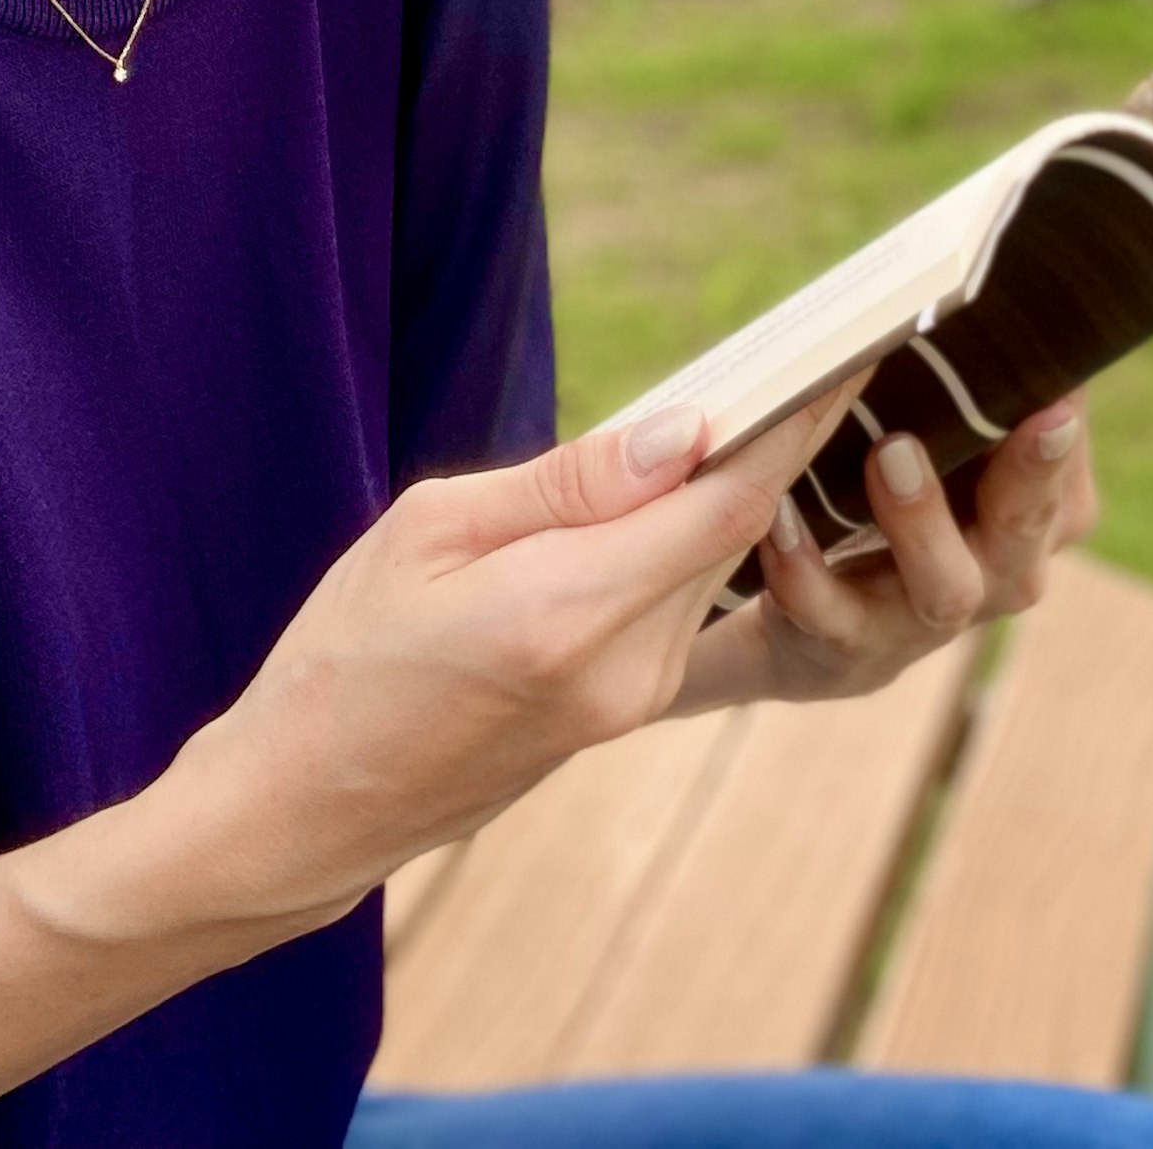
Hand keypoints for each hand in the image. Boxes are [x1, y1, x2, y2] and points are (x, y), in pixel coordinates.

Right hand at [136, 388, 851, 936]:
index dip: (795, 421)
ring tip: (751, 395)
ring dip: (727, 488)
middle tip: (810, 344)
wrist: (303, 807)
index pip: (727, 503)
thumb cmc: (344, 654)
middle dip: (768, 438)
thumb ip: (569, 483)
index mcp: (567, 613)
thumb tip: (687, 430)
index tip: (848, 347)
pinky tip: (672, 486)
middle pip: (733, 530)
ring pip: (711, 565)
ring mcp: (630, 701)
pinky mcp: (622, 712)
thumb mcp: (430, 532)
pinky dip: (685, 539)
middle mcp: (624, 670)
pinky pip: (678, 602)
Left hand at [676, 395, 1098, 713]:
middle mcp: (991, 574)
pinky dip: (805, 569)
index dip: (1065, 437)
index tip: (1066, 385)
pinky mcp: (842, 646)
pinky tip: (779, 519)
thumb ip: (963, 381)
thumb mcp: (933, 440)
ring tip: (891, 453)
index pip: (1064, 479)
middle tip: (1034, 415)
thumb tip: (993, 276)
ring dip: (922, 520)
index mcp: (1025, 519)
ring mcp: (918, 620)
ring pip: (945, 588)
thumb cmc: (884, 495)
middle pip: (1028, 535)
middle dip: (1033, 477)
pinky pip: (829, 615)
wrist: (806, 619)